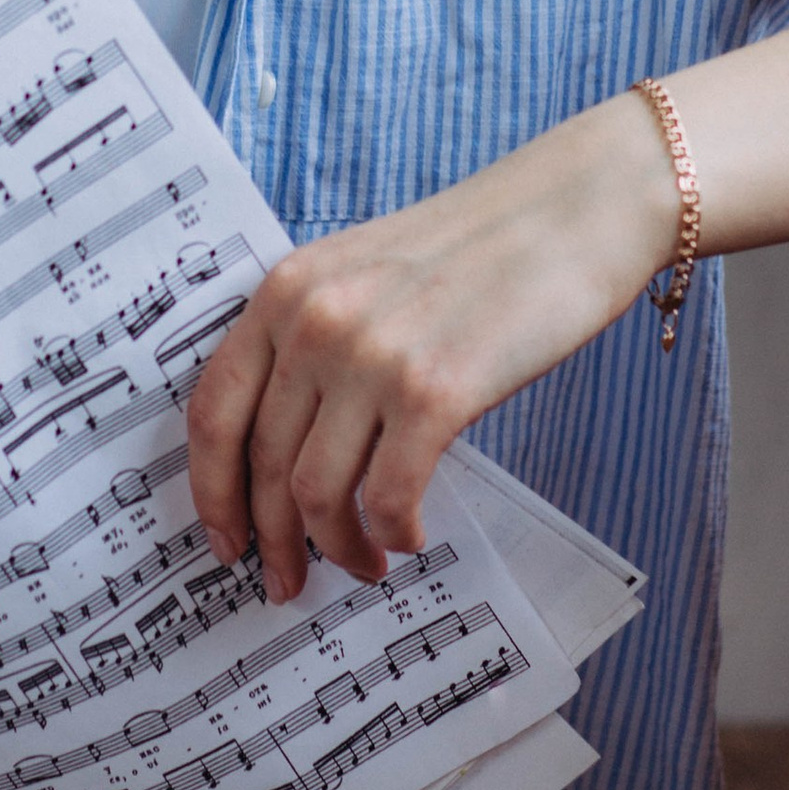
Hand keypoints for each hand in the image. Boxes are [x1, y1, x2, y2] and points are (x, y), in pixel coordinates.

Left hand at [186, 94, 677, 602]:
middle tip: (288, 583)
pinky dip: (393, 533)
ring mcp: (372, 355)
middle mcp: (316, 320)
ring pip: (318, 492)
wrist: (576, 206)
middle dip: (272, 540)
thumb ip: (318, 339)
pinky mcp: (435, 390)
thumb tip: (294, 448)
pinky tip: (408, 535)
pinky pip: (388, 496)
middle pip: (263, 464)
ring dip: (337, 547)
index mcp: (287, 289)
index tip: (227, 540)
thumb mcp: (367, 273)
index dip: (212, 491)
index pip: (214, 411)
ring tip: (365, 561)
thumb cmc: (483, 248)